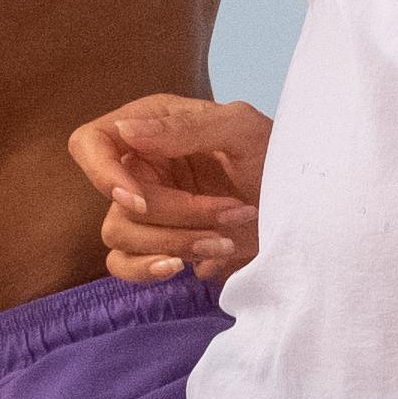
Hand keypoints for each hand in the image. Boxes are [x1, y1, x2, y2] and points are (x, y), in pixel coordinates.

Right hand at [69, 94, 272, 284]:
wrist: (307, 207)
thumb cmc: (276, 155)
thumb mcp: (241, 129)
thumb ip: (186, 128)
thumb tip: (126, 131)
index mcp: (150, 127)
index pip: (90, 144)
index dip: (103, 174)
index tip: (140, 200)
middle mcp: (140, 168)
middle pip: (115, 203)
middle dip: (176, 215)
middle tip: (232, 212)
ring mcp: (147, 209)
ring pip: (120, 237)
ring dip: (175, 243)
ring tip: (227, 240)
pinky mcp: (159, 244)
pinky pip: (124, 264)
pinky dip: (151, 270)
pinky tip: (190, 267)